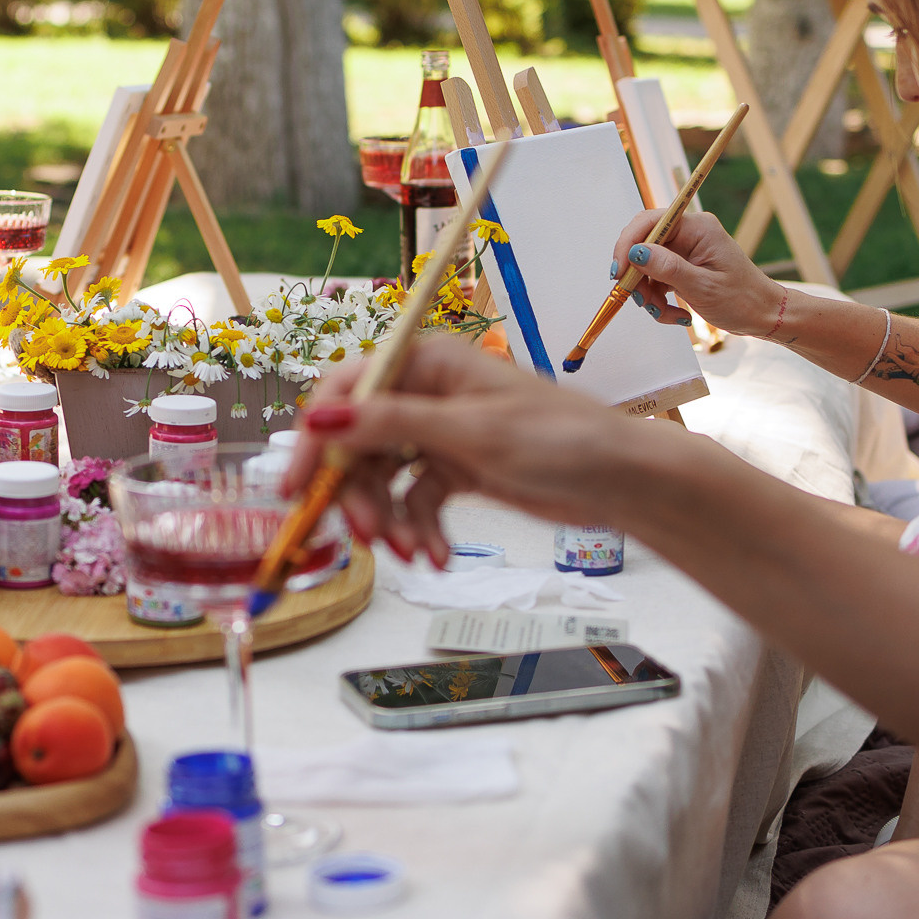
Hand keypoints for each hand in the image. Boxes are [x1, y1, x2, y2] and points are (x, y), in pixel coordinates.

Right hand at [296, 335, 691, 564]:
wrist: (622, 481)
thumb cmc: (562, 439)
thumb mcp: (471, 433)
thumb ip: (391, 425)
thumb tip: (318, 419)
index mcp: (427, 363)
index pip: (347, 391)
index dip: (315, 438)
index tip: (296, 486)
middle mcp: (427, 394)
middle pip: (359, 442)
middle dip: (358, 493)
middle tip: (364, 536)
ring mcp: (441, 434)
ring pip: (384, 478)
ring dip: (390, 519)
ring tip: (413, 554)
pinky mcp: (456, 470)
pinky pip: (416, 501)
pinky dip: (420, 529)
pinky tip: (438, 555)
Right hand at [609, 207, 784, 336]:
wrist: (762, 315)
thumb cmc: (742, 300)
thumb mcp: (703, 287)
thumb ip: (667, 268)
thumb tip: (635, 253)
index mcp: (698, 228)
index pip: (650, 222)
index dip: (628, 244)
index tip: (619, 272)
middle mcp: (689, 234)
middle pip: (644, 245)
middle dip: (638, 276)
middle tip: (641, 300)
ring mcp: (685, 250)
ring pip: (647, 266)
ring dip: (649, 293)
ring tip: (665, 313)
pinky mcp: (682, 266)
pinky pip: (657, 279)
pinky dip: (659, 299)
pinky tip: (677, 314)